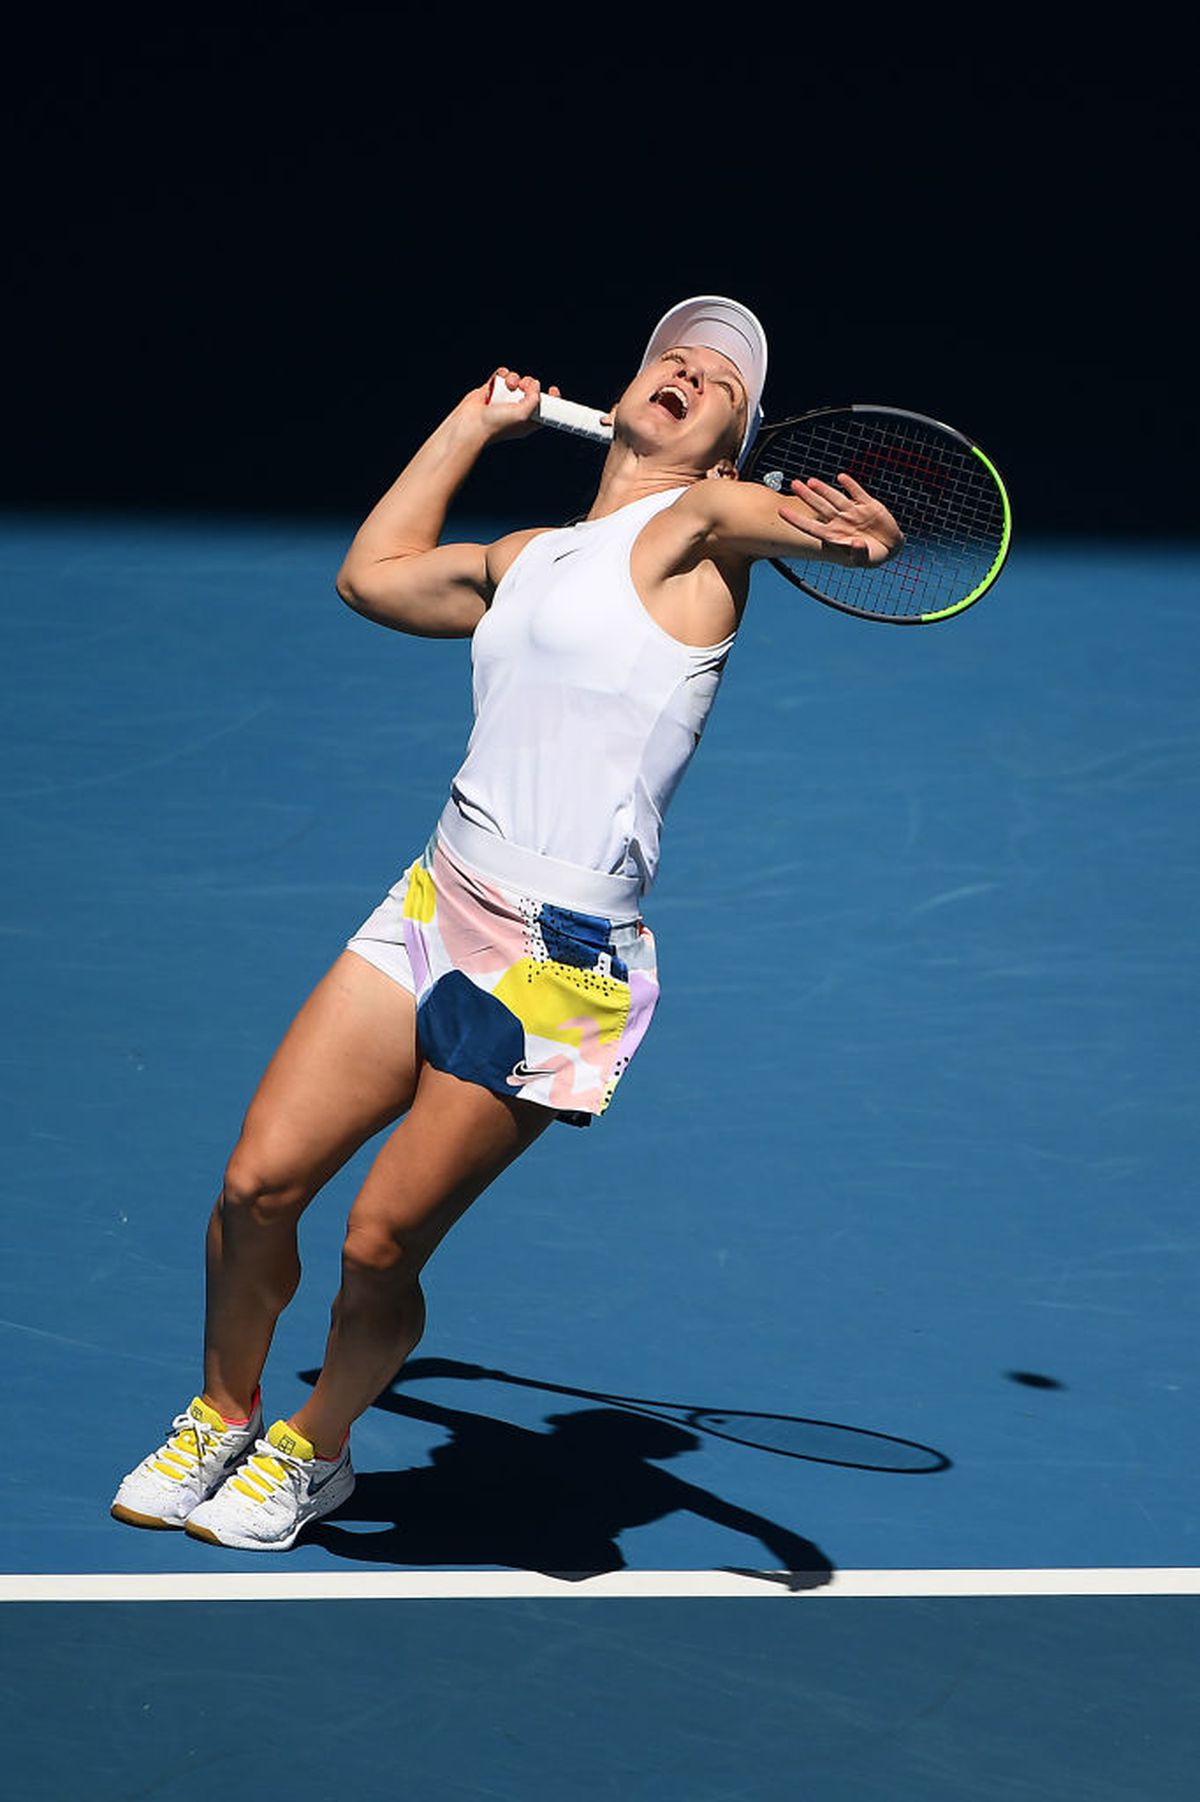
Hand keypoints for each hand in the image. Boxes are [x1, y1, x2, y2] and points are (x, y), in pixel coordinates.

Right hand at [462, 368, 561, 443]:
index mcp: (528, 420)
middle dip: (530, 384)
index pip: (544, 408)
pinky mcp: (492, 390)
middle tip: (524, 388)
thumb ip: (534, 399)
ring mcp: (504, 399)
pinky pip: (502, 376)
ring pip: (516, 380)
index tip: (552, 390)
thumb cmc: (496, 425)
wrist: (471, 424)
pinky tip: (500, 379)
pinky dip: (502, 374)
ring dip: (514, 378)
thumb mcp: (524, 415)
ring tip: (509, 385)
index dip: (550, 399)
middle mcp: (517, 410)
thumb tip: (535, 384)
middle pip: (531, 390)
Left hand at [777, 472, 903, 566]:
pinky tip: (841, 477)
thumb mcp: (865, 560)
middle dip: (807, 496)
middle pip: (820, 507)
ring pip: (836, 498)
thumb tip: (855, 543)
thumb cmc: (872, 556)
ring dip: (824, 489)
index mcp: (834, 536)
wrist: (891, 547)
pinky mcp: (868, 505)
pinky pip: (857, 493)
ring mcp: (853, 512)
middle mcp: (840, 521)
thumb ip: (858, 553)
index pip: (811, 526)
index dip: (796, 519)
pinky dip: (850, 485)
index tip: (781, 511)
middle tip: (793, 484)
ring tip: (810, 481)